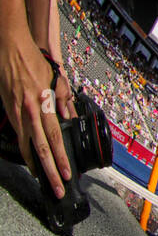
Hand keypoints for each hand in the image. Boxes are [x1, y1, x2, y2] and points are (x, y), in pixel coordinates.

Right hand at [0, 35, 71, 197]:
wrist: (10, 48)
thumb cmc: (34, 62)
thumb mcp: (56, 80)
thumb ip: (64, 100)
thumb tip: (71, 118)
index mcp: (44, 104)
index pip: (56, 138)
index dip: (62, 158)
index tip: (67, 173)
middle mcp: (29, 112)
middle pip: (42, 148)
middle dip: (50, 170)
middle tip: (57, 186)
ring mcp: (16, 112)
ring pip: (27, 145)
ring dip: (36, 164)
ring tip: (44, 179)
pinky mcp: (8, 110)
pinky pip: (18, 135)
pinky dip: (25, 149)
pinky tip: (30, 158)